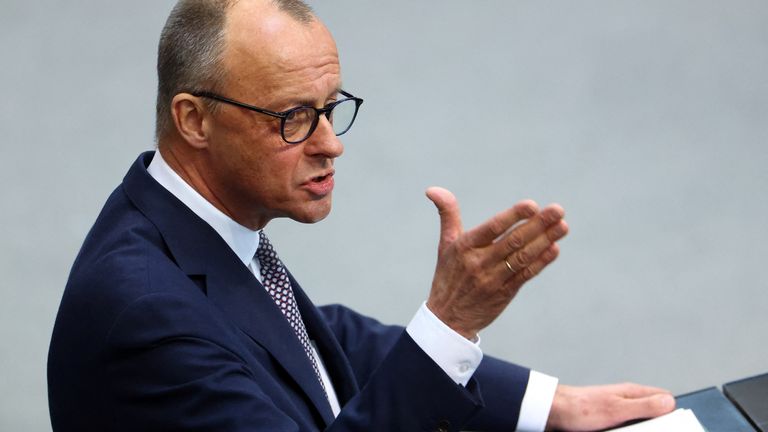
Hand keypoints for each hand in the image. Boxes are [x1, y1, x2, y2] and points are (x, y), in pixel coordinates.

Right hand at [425, 187, 567, 338]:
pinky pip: (525, 275)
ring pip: (523, 258)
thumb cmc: (448, 275)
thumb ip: (447, 214)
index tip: (532, 205)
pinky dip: (541, 262)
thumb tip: (432, 189)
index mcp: (465, 247)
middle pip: (513, 241)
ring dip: (545, 241)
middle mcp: (479, 263)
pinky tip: (554, 248)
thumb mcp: (445, 244)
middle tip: (558, 210)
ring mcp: (493, 280)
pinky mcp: (504, 294)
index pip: (492, 228)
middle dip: (538, 225)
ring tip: (562, 226)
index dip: (513, 217)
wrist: (447, 319)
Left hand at [546, 383, 675, 430]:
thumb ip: (643, 406)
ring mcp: (617, 411)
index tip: (678, 426)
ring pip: (640, 424)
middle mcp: (626, 400)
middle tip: (655, 431)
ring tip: (637, 431)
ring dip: (641, 429)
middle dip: (657, 425)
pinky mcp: (608, 422)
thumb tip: (669, 402)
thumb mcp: (616, 409)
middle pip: (653, 414)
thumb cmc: (580, 408)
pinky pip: (625, 428)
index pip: (663, 398)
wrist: (553, 412)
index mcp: (632, 393)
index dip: (673, 412)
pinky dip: (628, 431)